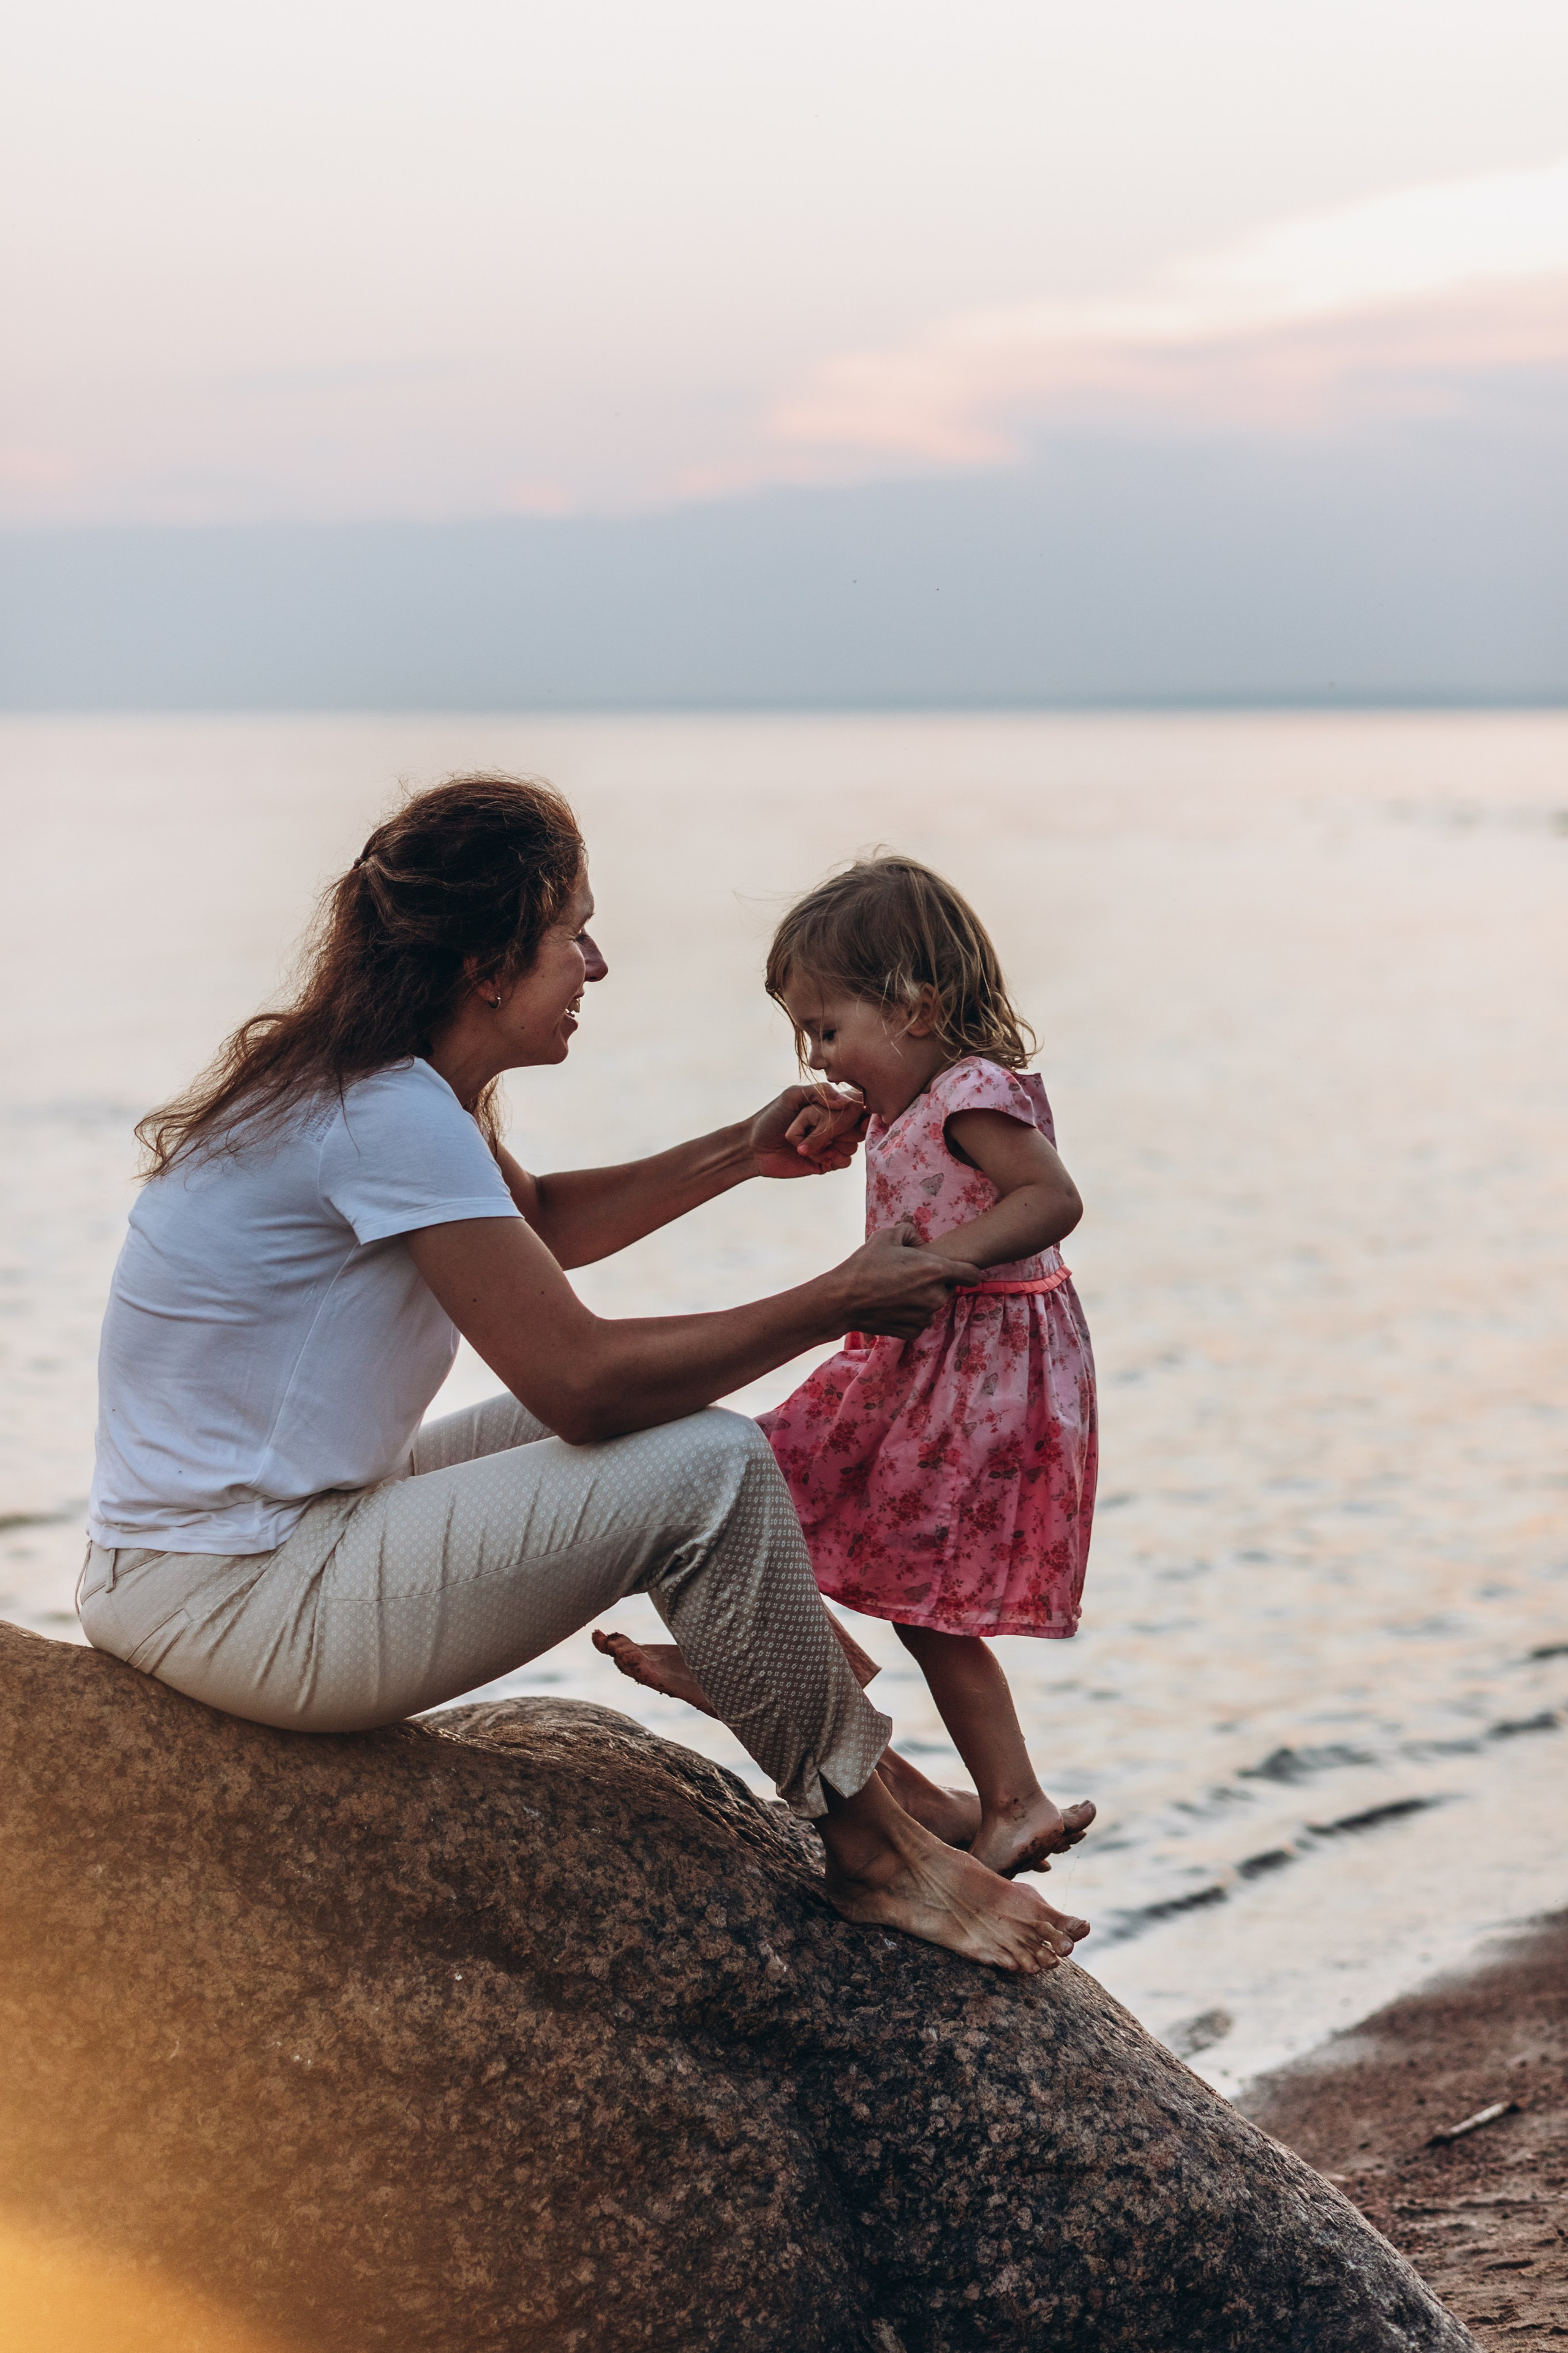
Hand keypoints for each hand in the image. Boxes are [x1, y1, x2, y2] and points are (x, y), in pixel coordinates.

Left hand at [749, 1083, 867, 1179]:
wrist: (754, 1147)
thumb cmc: (771, 1117)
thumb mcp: (792, 1096)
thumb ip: (820, 1092)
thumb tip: (847, 1103)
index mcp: (828, 1106)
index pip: (856, 1108)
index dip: (855, 1114)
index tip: (848, 1117)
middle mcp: (833, 1125)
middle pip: (857, 1129)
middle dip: (842, 1131)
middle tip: (824, 1132)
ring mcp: (830, 1144)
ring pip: (852, 1146)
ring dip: (836, 1146)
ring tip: (818, 1145)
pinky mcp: (826, 1163)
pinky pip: (844, 1162)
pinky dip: (835, 1159)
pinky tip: (820, 1157)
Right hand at [830, 1222, 979, 1338]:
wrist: (842, 1300)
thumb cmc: (865, 1265)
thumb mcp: (887, 1235)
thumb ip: (910, 1231)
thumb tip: (919, 1240)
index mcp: (936, 1271)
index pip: (973, 1274)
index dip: (966, 1270)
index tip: (955, 1269)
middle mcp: (936, 1296)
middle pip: (948, 1289)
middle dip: (935, 1282)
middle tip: (910, 1276)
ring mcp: (925, 1316)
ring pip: (933, 1305)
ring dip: (922, 1299)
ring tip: (897, 1290)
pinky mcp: (912, 1331)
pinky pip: (920, 1321)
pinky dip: (911, 1314)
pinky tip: (892, 1305)